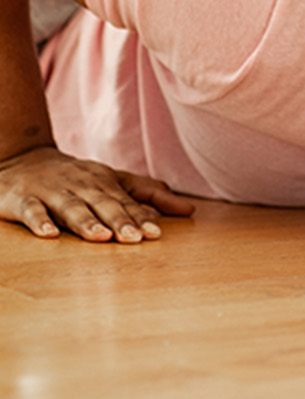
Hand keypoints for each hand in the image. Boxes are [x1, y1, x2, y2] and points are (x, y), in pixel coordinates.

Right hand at [0, 146, 194, 240]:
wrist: (23, 159)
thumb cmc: (78, 177)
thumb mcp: (112, 180)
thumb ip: (148, 194)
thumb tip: (188, 209)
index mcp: (103, 182)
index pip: (124, 202)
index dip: (139, 218)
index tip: (155, 234)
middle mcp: (81, 185)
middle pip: (101, 204)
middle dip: (118, 220)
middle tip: (134, 239)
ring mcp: (52, 191)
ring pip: (71, 208)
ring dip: (86, 222)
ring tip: (100, 237)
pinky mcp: (24, 199)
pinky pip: (32, 211)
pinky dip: (40, 222)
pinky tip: (50, 235)